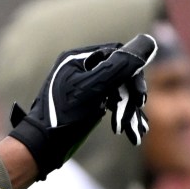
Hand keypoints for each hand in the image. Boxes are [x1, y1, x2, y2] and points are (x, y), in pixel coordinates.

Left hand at [8, 33, 156, 177]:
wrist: (42, 147)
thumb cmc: (63, 117)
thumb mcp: (93, 89)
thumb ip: (119, 66)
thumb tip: (147, 41)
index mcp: (78, 59)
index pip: (116, 54)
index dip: (132, 72)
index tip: (139, 95)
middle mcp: (81, 68)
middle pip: (119, 73)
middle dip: (130, 95)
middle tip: (138, 110)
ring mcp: (85, 86)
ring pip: (118, 90)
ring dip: (130, 110)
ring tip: (138, 131)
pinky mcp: (88, 102)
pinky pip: (112, 103)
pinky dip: (123, 115)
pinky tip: (135, 131)